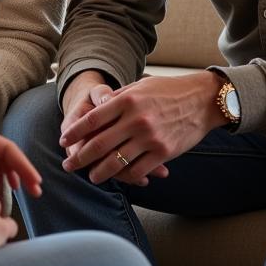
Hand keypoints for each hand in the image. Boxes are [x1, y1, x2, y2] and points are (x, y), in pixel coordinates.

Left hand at [58, 71, 166, 185]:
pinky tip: (118, 179)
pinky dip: (125, 177)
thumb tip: (96, 111)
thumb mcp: (140, 86)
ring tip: (90, 177)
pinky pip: (138, 170)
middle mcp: (136, 119)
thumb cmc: (168, 90)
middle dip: (80, 157)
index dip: (75, 132)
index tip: (63, 140)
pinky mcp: (163, 152)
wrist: (202, 100)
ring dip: (99, 172)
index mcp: (127, 99)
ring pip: (116, 162)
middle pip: (99, 143)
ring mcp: (150, 138)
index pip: (92, 119)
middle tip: (68, 165)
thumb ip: (118, 99)